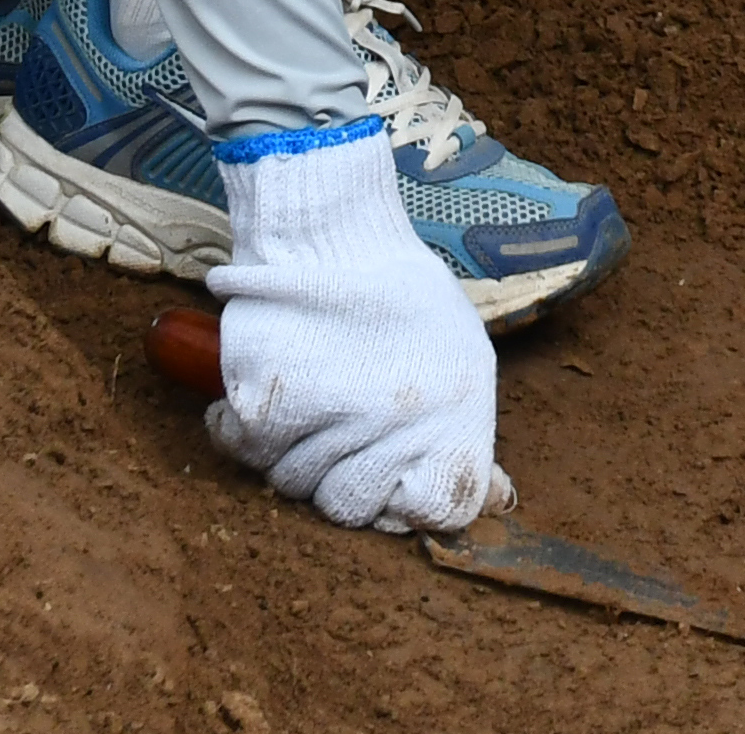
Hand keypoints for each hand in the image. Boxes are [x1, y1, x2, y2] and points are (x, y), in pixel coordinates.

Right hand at [204, 127, 507, 532]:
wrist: (328, 232)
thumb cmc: (399, 294)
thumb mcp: (462, 355)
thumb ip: (469, 431)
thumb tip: (496, 499)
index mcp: (452, 414)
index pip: (442, 512)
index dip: (416, 502)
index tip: (398, 479)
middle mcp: (392, 425)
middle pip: (353, 509)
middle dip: (346, 481)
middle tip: (341, 433)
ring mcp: (325, 419)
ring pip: (295, 484)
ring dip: (297, 455)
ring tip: (310, 400)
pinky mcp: (261, 404)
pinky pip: (248, 451)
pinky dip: (249, 431)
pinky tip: (273, 391)